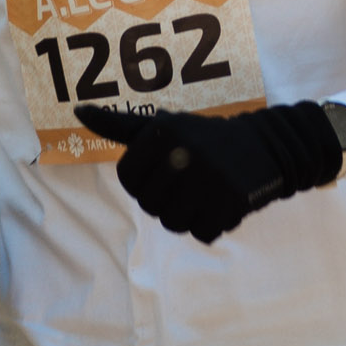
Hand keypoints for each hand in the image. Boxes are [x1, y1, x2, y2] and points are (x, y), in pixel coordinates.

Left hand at [80, 98, 345, 242]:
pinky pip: (203, 233)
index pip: (129, 180)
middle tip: (192, 183)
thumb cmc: (205, 139)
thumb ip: (120, 125)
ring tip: (206, 194)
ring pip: (174, 223)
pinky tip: (225, 203)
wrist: (268, 146)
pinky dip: (214, 225)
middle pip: (151, 205)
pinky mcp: (231, 199)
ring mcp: (208, 176)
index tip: (168, 171)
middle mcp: (182, 150)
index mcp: (162, 130)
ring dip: (189, 216)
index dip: (145, 183)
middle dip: (168, 201)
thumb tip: (77, 111)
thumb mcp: (164, 126)